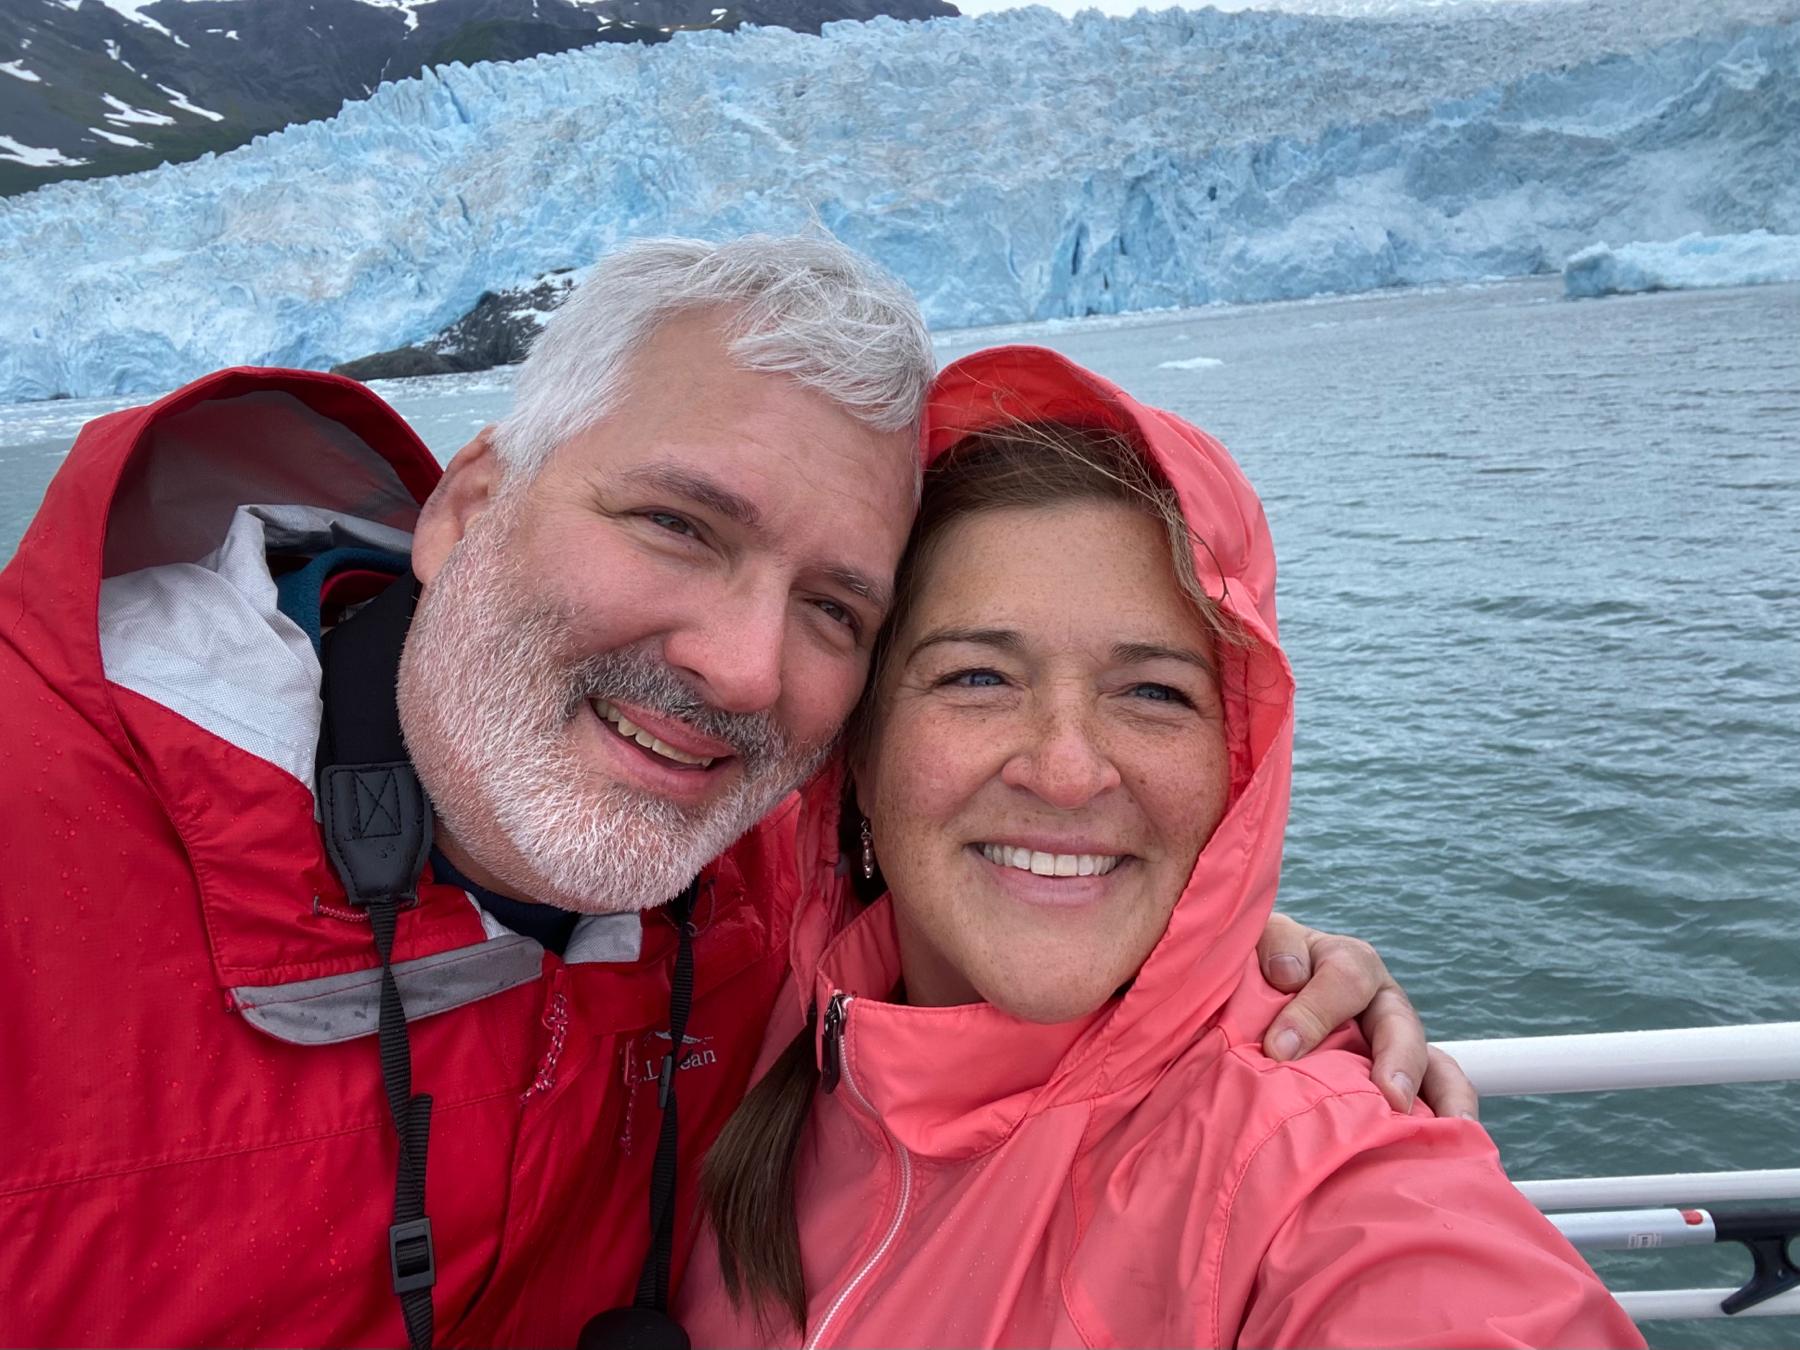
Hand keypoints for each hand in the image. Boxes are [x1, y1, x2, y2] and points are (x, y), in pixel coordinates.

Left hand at [1256, 912, 1479, 1119]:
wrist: (1253, 1000)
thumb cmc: (1257, 970)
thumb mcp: (1259, 941)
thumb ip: (1273, 944)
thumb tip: (1291, 975)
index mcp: (1347, 964)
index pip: (1345, 980)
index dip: (1314, 1013)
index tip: (1279, 1049)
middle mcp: (1381, 1005)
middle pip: (1402, 1026)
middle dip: (1399, 1060)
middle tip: (1389, 1095)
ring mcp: (1395, 1049)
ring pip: (1435, 1067)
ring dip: (1444, 1098)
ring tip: (1440, 1130)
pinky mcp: (1397, 1089)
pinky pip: (1434, 1104)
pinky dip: (1444, 1125)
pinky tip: (1448, 1152)